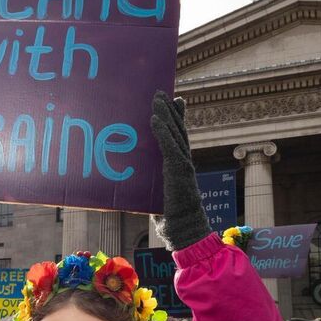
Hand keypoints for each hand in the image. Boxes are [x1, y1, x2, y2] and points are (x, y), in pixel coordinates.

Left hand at [150, 91, 210, 250]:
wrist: (184, 228)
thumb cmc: (170, 216)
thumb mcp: (159, 193)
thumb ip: (152, 182)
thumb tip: (136, 181)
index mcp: (181, 164)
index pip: (179, 136)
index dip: (176, 118)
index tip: (173, 102)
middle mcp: (185, 160)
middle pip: (178, 129)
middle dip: (171, 110)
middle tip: (162, 93)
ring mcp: (183, 164)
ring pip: (175, 133)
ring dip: (165, 114)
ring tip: (157, 99)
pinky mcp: (177, 170)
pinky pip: (169, 145)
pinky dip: (162, 131)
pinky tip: (155, 118)